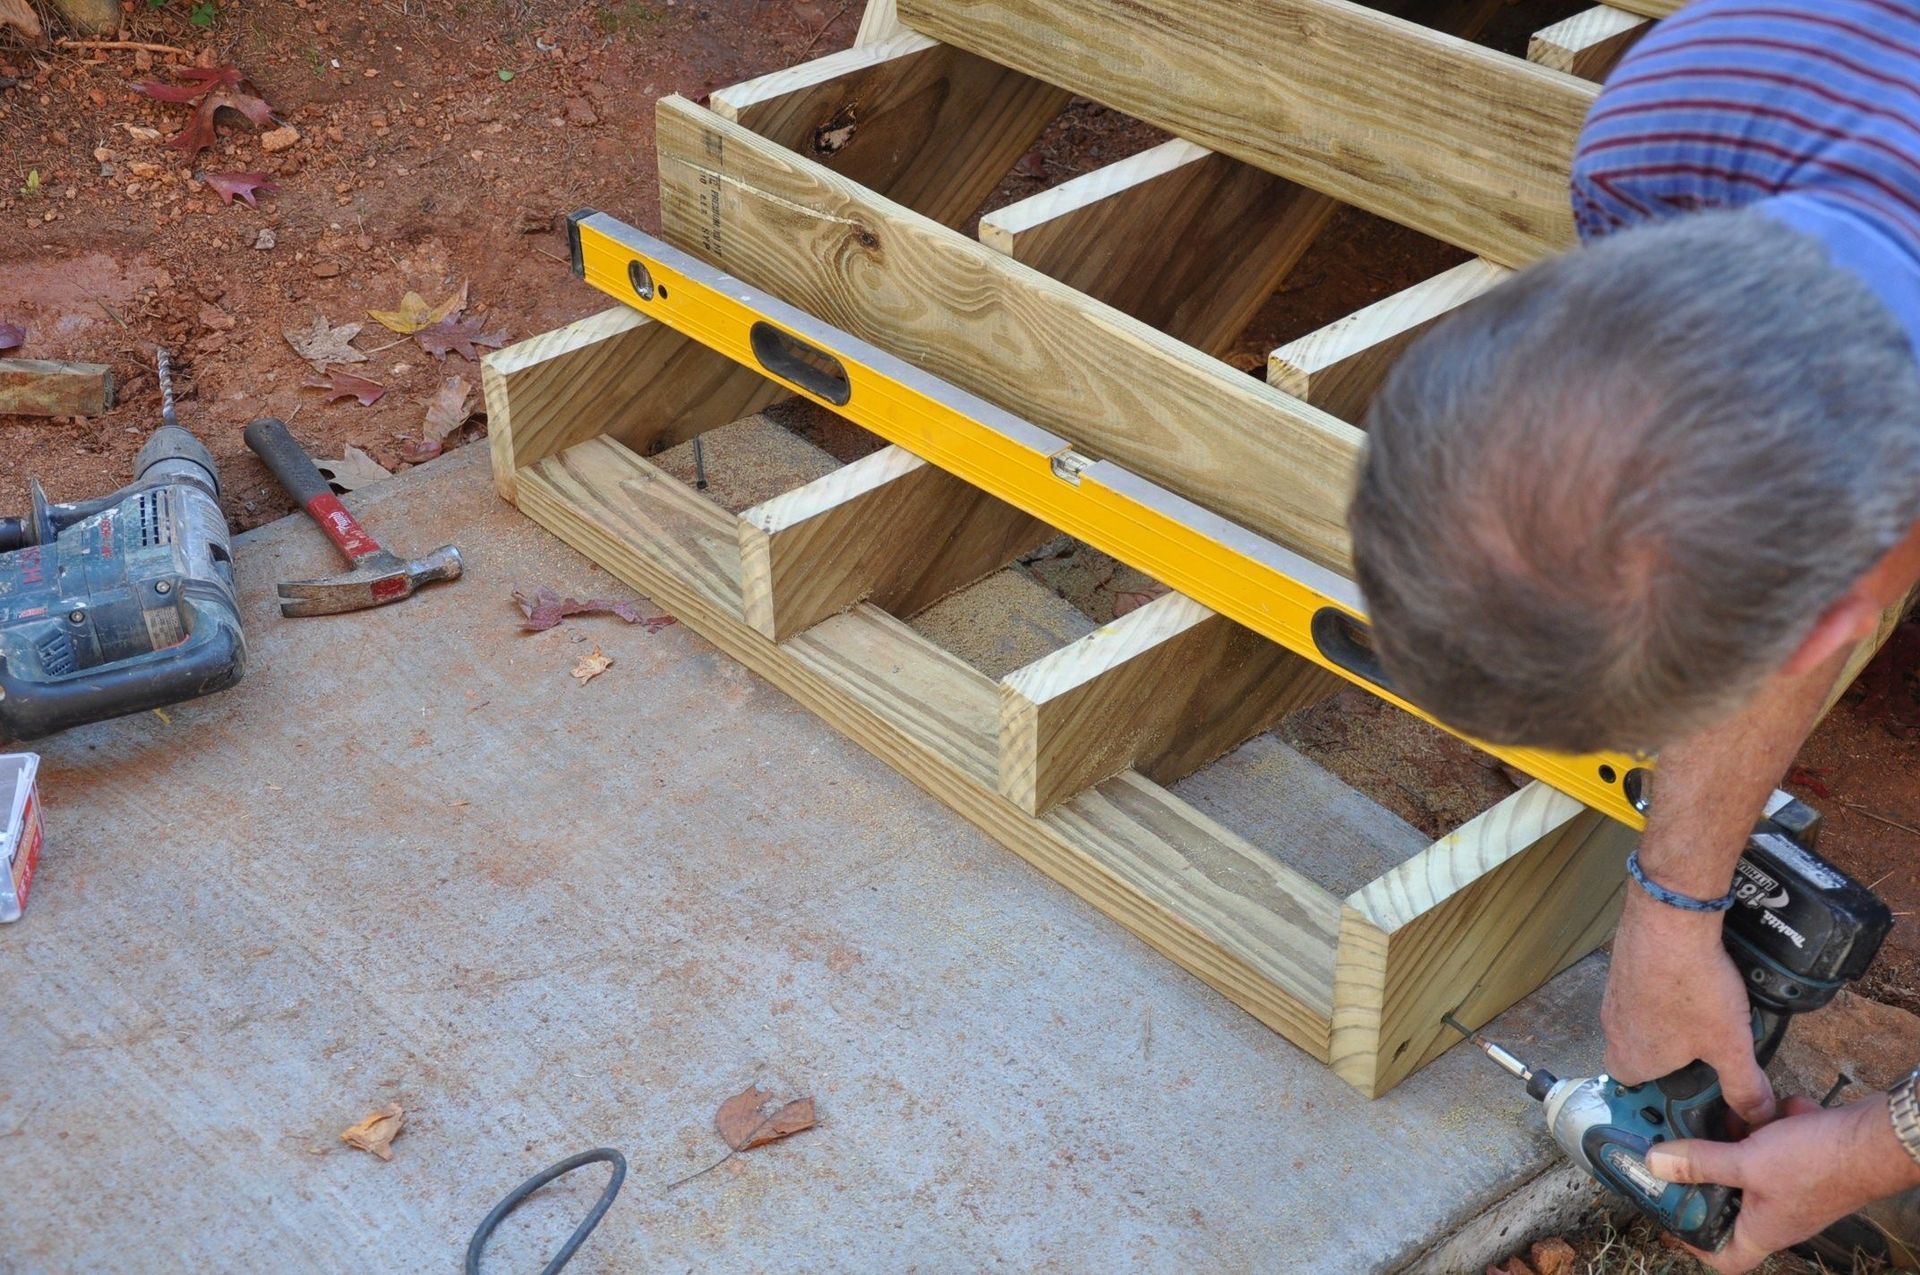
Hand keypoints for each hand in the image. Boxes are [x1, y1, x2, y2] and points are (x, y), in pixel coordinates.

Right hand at [1602, 895, 1775, 1126]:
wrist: (1671, 919)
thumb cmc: (1692, 986)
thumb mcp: (1730, 1044)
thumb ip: (1744, 1087)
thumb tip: (1757, 1114)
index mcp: (1633, 1058)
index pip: (1636, 1090)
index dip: (1663, 1090)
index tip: (1692, 1085)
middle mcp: (1614, 1029)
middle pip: (1640, 1055)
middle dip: (1671, 1055)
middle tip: (1705, 1045)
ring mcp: (1614, 995)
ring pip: (1641, 1021)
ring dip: (1668, 1021)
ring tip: (1705, 1010)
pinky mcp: (1622, 966)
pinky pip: (1642, 990)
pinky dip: (1664, 990)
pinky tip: (1692, 981)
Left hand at [1647, 1096, 1903, 1272]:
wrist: (1875, 1139)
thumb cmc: (1819, 1163)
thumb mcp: (1748, 1162)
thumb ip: (1700, 1163)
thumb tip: (1654, 1164)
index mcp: (1764, 1229)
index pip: (1725, 1258)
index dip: (1695, 1245)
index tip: (1670, 1217)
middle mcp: (1777, 1213)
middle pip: (1729, 1204)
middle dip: (1706, 1176)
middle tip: (1680, 1152)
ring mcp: (1791, 1186)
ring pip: (1748, 1167)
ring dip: (1735, 1142)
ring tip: (1718, 1118)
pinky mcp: (1803, 1160)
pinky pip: (1774, 1144)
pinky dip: (1768, 1125)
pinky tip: (1769, 1109)